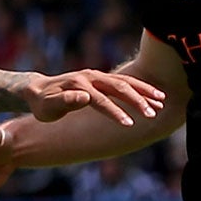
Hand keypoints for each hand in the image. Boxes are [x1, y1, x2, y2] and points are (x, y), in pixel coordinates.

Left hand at [21, 69, 165, 125]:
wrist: (38, 90)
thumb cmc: (42, 103)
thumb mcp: (47, 106)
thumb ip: (64, 101)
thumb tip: (84, 97)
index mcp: (79, 85)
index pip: (101, 100)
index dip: (115, 112)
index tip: (129, 124)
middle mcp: (91, 77)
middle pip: (118, 87)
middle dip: (137, 101)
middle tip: (152, 115)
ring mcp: (97, 76)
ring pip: (125, 82)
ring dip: (144, 92)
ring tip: (162, 103)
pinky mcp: (101, 79)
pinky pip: (125, 82)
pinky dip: (140, 88)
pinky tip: (154, 96)